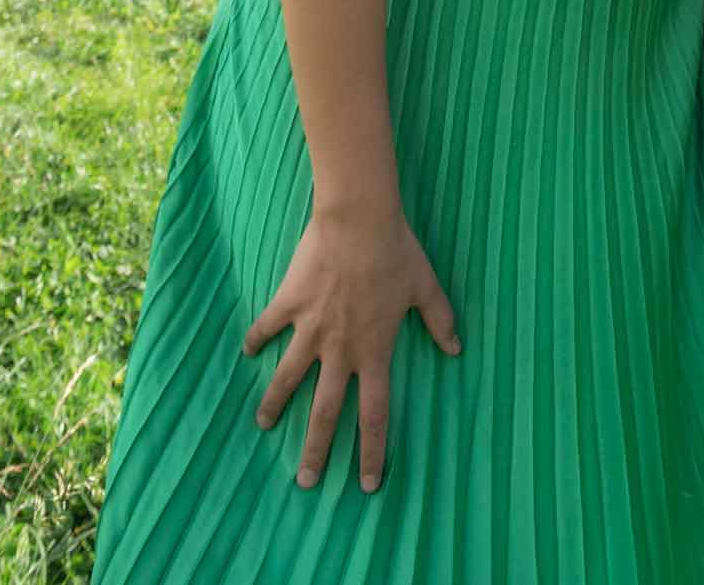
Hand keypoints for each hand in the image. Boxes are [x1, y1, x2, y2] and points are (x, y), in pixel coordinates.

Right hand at [243, 208, 459, 490]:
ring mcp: (311, 328)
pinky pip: (267, 326)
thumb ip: (440, 320)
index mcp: (374, 351)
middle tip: (306, 482)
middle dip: (315, 450)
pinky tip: (246, 352)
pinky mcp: (290, 303)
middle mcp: (340, 349)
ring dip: (274, 403)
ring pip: (288, 377)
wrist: (359, 220)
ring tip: (262, 425)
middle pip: (325, 411)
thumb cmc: (396, 252)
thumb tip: (457, 349)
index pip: (374, 414)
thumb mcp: (425, 287)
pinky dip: (255, 339)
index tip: (366, 484)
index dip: (371, 451)